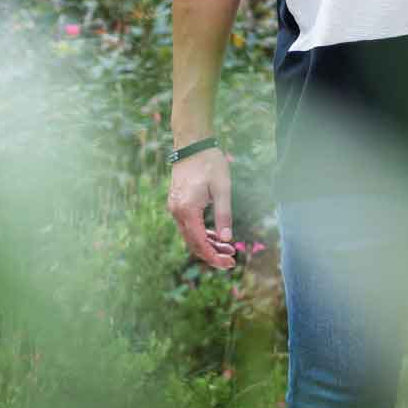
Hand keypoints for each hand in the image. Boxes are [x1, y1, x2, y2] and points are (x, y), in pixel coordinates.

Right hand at [167, 147, 235, 269]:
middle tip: (232, 260)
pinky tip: (216, 236)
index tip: (229, 264)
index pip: (200, 243)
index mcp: (187, 210)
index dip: (214, 257)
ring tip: (229, 248)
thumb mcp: (222, 188)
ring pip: (191, 235)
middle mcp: (177, 212)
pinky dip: (202, 232)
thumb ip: (224, 215)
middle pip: (193, 243)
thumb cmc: (209, 162)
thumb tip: (227, 239)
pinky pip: (189, 225)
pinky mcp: (178, 203)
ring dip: (208, 243)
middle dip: (212, 254)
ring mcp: (175, 207)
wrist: (192, 143)